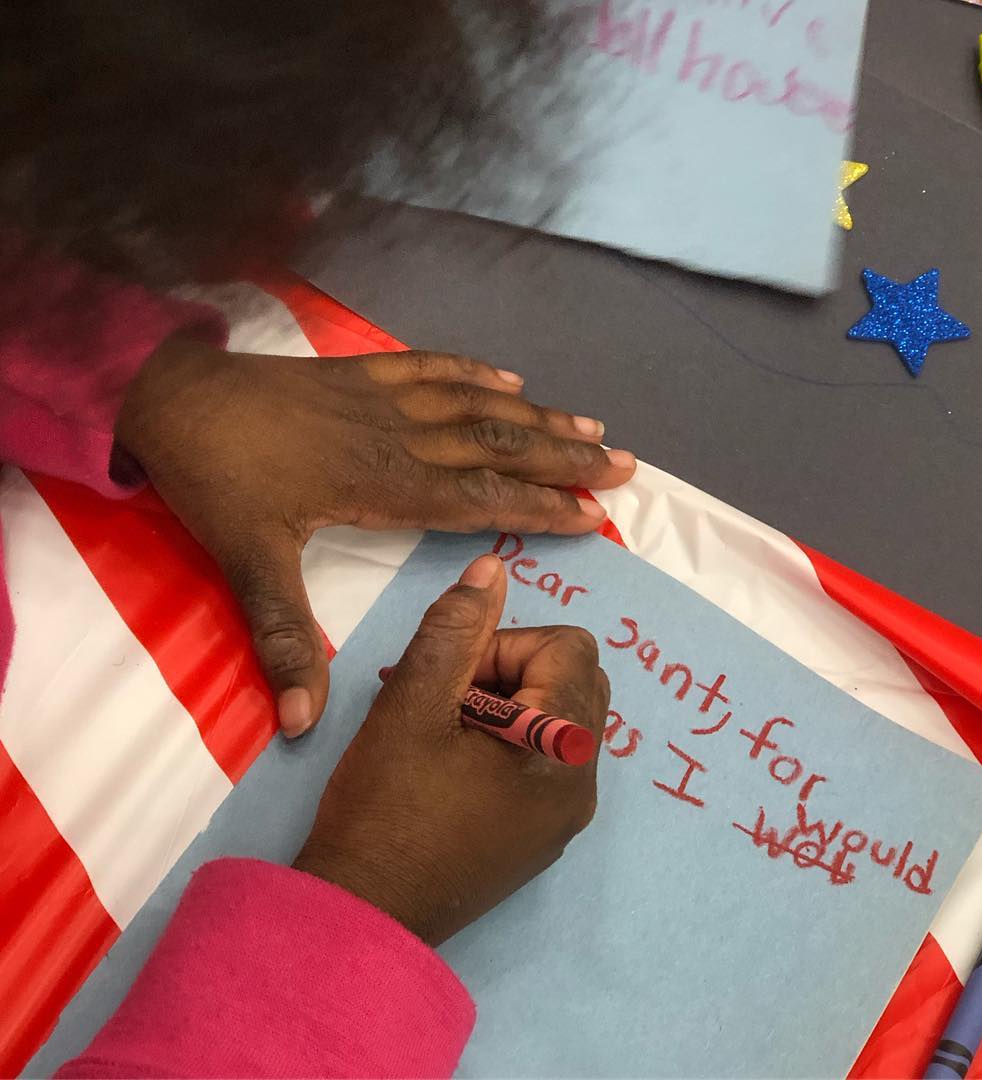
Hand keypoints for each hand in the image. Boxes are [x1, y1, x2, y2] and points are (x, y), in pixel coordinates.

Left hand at [115, 338, 633, 735]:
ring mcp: (384, 398)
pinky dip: (476, 372)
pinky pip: (432, 367)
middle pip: (496, 446)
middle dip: (561, 459)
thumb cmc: (218, 482)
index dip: (538, 507)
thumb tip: (302, 724)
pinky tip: (510, 377)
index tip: (593, 515)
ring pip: (476, 406)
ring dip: (537, 417)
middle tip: (622, 466)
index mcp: (384, 484)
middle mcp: (400, 437)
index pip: (479, 498)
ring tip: (590, 427)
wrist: (173, 398)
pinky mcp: (362, 372)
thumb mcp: (248, 564)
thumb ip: (285, 639)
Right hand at [293, 553, 608, 945]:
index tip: (452, 677)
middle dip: (511, 669)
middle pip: (574, 677)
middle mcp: (583, 780)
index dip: (506, 644)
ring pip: (561, 716)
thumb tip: (494, 569)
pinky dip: (512, 741)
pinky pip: (550, 759)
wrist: (365, 914)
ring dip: (509, 703)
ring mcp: (568, 815)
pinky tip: (455, 766)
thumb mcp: (412, 703)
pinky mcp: (546, 837)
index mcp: (563, 743)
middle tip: (448, 699)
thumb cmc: (384, 807)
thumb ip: (456, 628)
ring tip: (445, 730)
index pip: (568, 645)